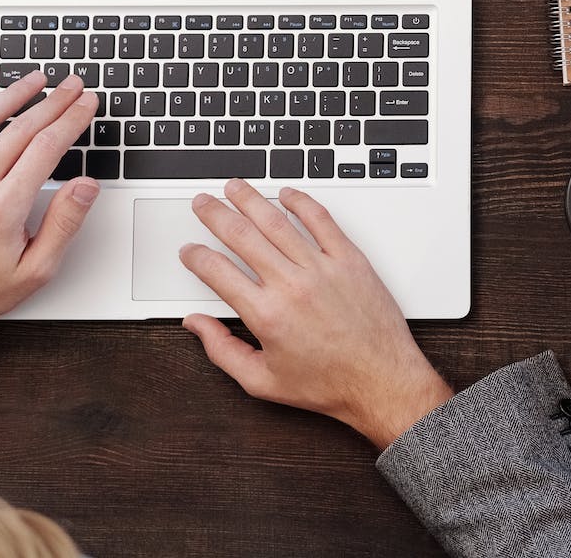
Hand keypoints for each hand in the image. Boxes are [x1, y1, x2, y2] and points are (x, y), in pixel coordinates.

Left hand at [0, 68, 99, 381]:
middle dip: (53, 101)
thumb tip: (86, 185)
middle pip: (21, 127)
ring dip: (15, 91)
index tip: (88, 103)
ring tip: (38, 77)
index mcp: (2, 208)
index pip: (46, 147)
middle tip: (75, 85)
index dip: (72, 119)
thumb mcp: (36, 269)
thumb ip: (64, 223)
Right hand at [181, 182, 454, 450]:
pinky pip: (323, 221)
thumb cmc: (328, 384)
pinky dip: (303, 203)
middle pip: (243, 236)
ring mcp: (323, 268)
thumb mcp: (262, 381)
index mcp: (266, 314)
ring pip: (279, 222)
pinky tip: (287, 193)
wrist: (381, 381)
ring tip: (235, 187)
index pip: (217, 272)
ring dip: (252, 200)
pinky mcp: (351, 260)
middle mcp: (292, 285)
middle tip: (203, 203)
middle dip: (216, 215)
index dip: (196, 256)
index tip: (189, 250)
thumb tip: (196, 324)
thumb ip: (222, 350)